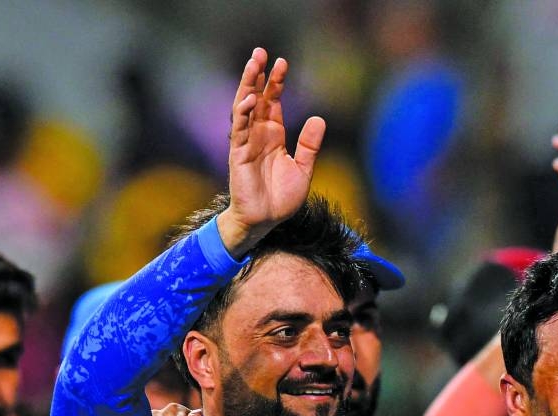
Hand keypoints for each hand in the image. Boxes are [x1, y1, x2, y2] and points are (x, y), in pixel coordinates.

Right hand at [217, 47, 326, 256]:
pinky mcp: (238, 155)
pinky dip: (244, 113)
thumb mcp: (303, 169)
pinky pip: (239, 130)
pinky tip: (251, 99)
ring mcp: (246, 143)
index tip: (282, 63)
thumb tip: (319, 118)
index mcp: (273, 136)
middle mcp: (257, 135)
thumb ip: (310, 145)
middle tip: (261, 52)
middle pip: (255, 98)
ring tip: (253, 64)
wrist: (266, 221)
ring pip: (244, 107)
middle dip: (257, 75)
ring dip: (247, 85)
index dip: (276, 83)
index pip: (273, 103)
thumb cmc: (281, 198)